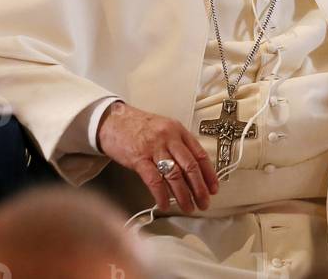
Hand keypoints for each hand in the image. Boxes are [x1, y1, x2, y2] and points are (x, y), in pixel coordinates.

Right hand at [97, 101, 218, 212]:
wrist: (113, 120)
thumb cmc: (139, 127)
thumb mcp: (165, 129)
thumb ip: (178, 145)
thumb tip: (191, 170)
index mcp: (179, 131)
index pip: (200, 154)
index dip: (209, 173)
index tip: (214, 188)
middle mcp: (169, 138)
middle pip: (190, 166)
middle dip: (200, 188)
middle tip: (204, 202)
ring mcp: (154, 148)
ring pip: (174, 175)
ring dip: (183, 195)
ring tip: (188, 207)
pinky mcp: (139, 158)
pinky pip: (154, 180)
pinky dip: (161, 195)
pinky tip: (165, 204)